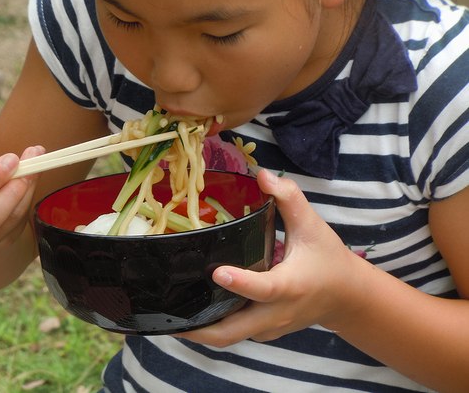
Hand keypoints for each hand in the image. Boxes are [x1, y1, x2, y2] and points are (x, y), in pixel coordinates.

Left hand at [176, 169, 366, 346]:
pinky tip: (193, 308)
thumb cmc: (327, 259)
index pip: (263, 288)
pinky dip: (212, 326)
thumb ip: (289, 198)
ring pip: (228, 337)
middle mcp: (276, 314)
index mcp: (290, 286)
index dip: (241, 283)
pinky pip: (234, 333)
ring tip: (167, 315)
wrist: (346, 296)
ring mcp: (268, 328)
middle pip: (231, 332)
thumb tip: (261, 175)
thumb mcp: (312, 225)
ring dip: (199, 330)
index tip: (217, 272)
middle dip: (198, 329)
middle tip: (166, 315)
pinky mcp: (264, 331)